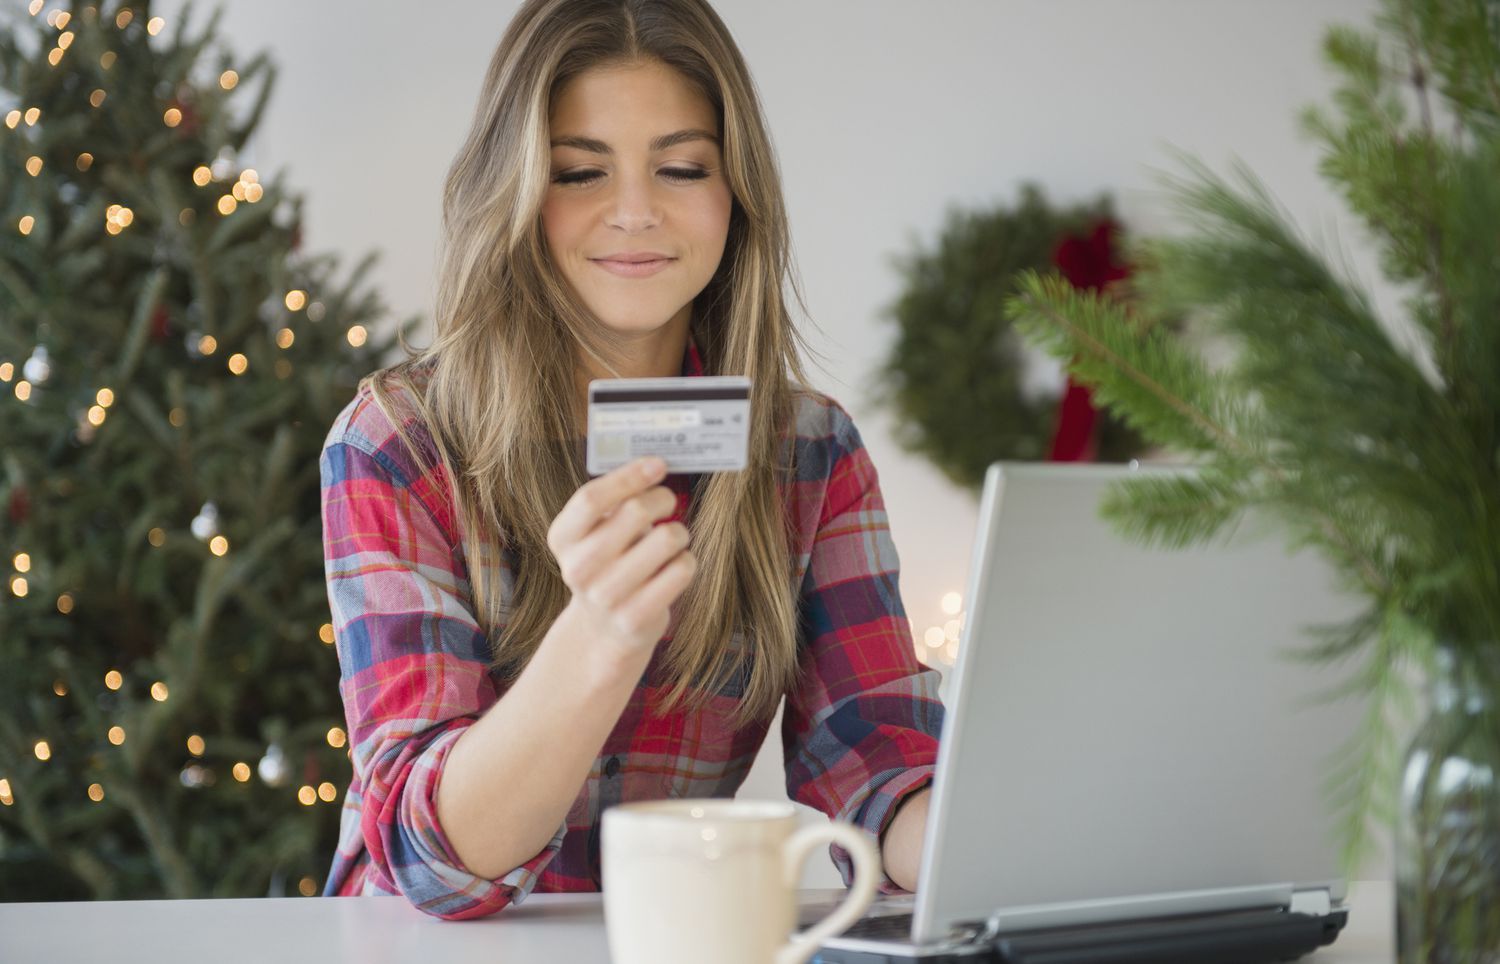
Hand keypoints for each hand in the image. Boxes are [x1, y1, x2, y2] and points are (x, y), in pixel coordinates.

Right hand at [546, 456, 696, 663]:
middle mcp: (578, 568)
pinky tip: (675, 565)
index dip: (629, 476)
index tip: (658, 464)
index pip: (591, 498)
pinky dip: (686, 561)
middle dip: (662, 498)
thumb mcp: (596, 531)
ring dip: (679, 532)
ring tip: (673, 539)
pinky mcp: (635, 618)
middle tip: (668, 501)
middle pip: (634, 512)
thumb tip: (655, 464)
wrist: (602, 629)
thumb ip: (616, 499)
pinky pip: (680, 570)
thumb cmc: (608, 563)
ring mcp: (605, 596)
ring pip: (666, 539)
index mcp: (563, 538)